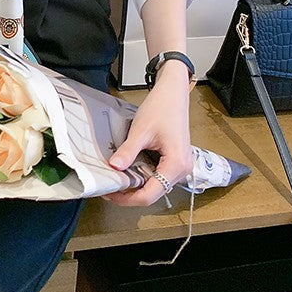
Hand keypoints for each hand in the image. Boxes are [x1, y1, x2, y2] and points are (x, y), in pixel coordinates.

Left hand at [104, 64, 192, 206]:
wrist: (173, 93)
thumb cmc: (162, 108)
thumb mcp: (141, 131)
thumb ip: (128, 152)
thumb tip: (113, 168)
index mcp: (176, 165)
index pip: (150, 195)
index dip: (127, 198)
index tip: (110, 194)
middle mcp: (182, 170)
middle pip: (153, 193)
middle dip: (130, 192)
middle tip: (110, 186)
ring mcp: (180, 165)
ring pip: (155, 185)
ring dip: (136, 183)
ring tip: (117, 176)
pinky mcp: (175, 160)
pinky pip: (157, 174)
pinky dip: (142, 174)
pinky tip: (129, 168)